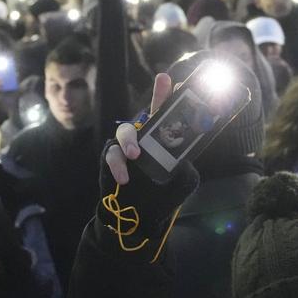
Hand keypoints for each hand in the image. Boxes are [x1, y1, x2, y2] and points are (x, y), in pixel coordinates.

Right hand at [101, 73, 199, 258]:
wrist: (141, 219)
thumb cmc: (162, 196)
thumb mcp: (182, 182)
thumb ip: (185, 169)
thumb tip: (187, 159)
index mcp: (163, 141)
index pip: (166, 114)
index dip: (167, 95)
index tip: (170, 78)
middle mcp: (145, 139)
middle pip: (145, 114)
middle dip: (155, 99)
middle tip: (162, 92)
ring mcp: (126, 149)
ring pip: (125, 131)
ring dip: (130, 141)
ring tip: (136, 156)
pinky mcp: (112, 160)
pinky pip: (111, 155)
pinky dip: (117, 165)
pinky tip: (124, 178)